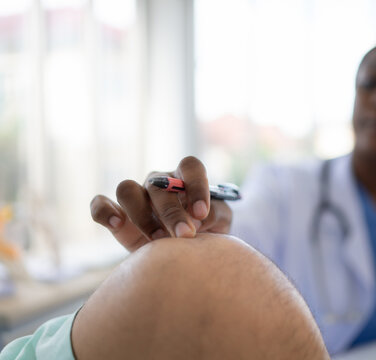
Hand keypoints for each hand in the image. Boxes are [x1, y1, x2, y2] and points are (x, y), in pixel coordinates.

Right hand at [90, 156, 232, 251]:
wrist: (187, 257)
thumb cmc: (207, 233)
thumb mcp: (220, 223)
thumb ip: (217, 215)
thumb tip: (200, 216)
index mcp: (185, 178)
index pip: (190, 166)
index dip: (196, 185)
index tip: (202, 212)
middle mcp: (159, 183)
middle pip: (159, 185)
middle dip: (173, 212)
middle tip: (186, 235)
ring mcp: (137, 198)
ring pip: (127, 190)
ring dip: (142, 215)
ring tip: (158, 239)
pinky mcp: (118, 218)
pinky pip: (100, 205)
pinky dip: (103, 211)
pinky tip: (116, 224)